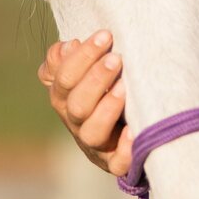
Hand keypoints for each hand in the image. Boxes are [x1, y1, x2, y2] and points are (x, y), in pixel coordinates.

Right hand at [38, 31, 131, 175]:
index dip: (82, 57)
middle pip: (77, 105)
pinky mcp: (114, 162)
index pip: (64, 77)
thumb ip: (68, 59)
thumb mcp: (84, 71)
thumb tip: (67, 46)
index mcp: (64, 97)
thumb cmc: (103, 88)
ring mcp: (95, 144)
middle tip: (116, 58)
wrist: (122, 127)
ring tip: (124, 87)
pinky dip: (124, 149)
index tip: (105, 35)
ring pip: (92, 133)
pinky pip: (117, 163)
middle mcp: (76, 121)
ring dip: (107, 109)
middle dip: (95, 80)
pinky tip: (134, 130)